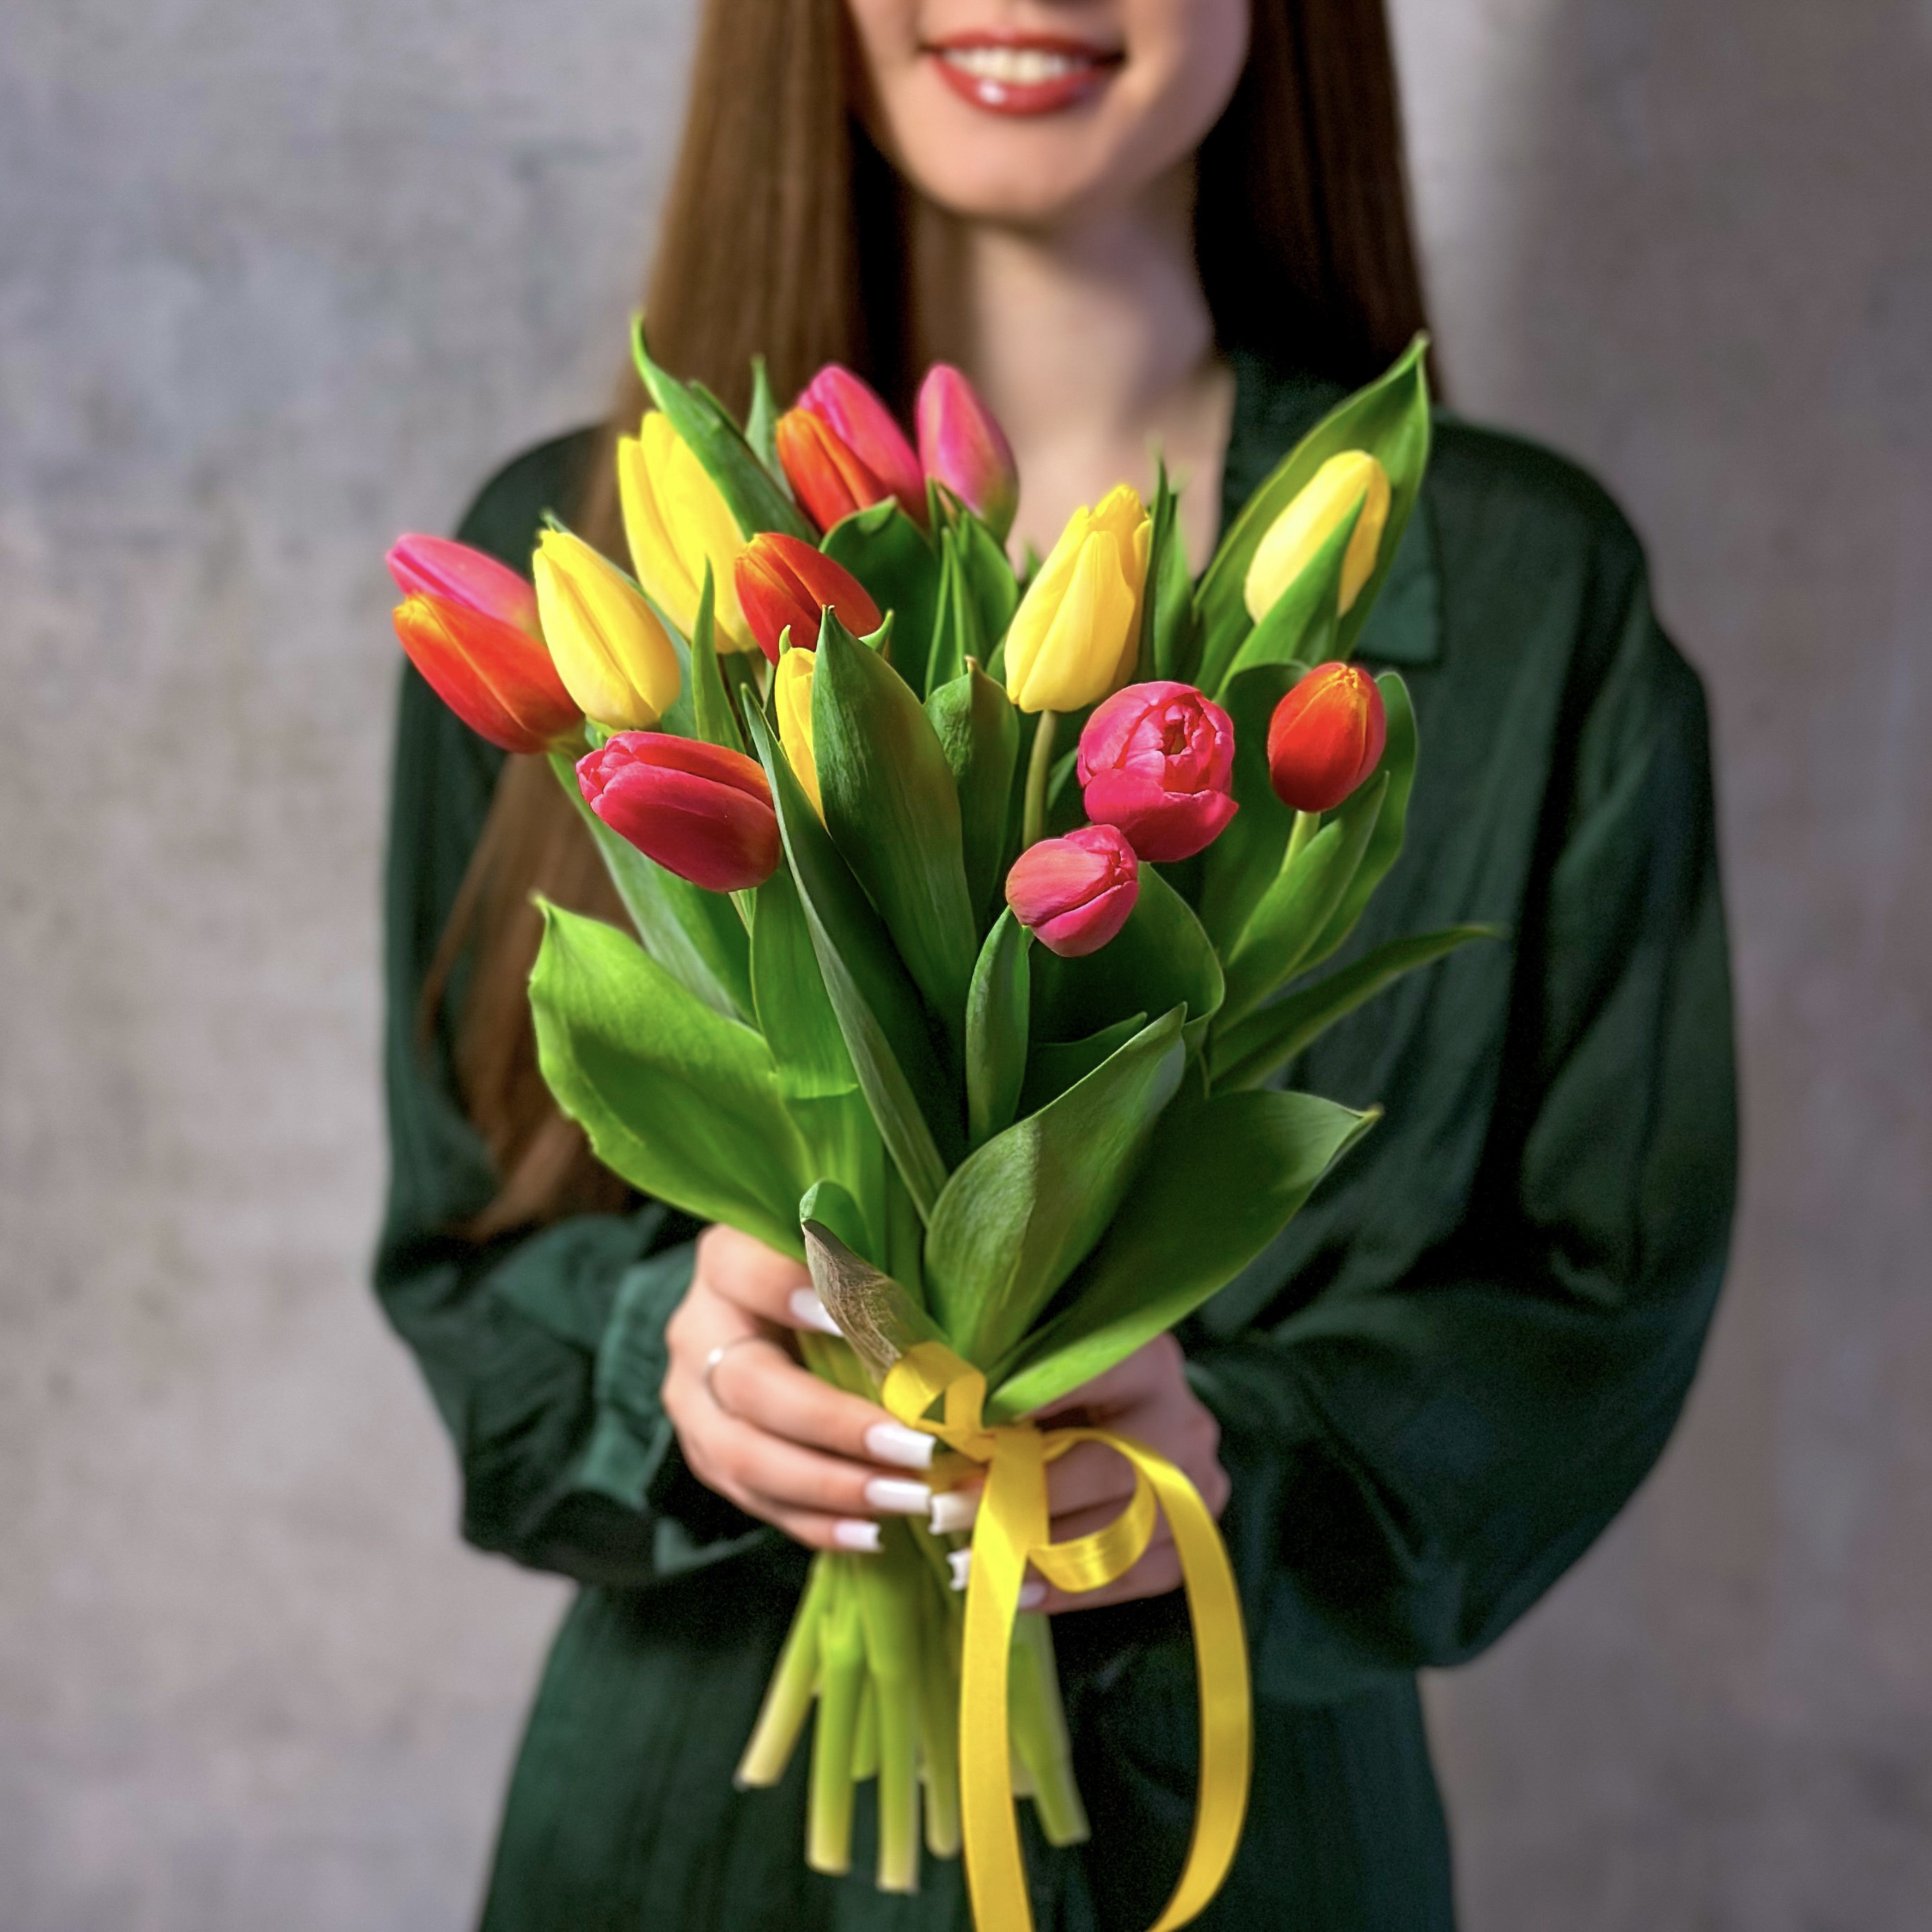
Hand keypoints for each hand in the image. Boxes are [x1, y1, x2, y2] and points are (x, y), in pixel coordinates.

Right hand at [662, 1225, 939, 1551]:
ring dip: (833, 1487)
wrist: (764, 1313)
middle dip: (836, 1425)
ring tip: (908, 1499)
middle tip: (916, 1448)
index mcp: (725, 1261)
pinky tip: (875, 1533)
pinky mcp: (706, 1455)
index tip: (846, 1318)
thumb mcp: (843, 1250)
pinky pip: (756, 1501)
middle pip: (750, 1385)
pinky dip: (818, 1522)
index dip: (789, 1293)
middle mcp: (697, 1332)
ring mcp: (693, 1401)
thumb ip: (874, 1275)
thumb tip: (943, 1341)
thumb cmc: (827, 1273)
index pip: (746, 1273)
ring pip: (745, 1455)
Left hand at [935, 1336, 1231, 1613]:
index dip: (1022, 1425)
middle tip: (951, 1516)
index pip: (1084, 1392)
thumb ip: (1002, 1389)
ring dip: (1043, 1558)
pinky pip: (1140, 1576)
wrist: (1123, 1405)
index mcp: (1146, 1360)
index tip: (957, 1458)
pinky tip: (1022, 1594)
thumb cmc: (1060, 1377)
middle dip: (1024, 1503)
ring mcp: (1198, 1480)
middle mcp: (1182, 1418)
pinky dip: (1078, 1590)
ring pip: (1127, 1535)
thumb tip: (944, 1426)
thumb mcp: (1036, 1364)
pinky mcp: (1197, 1531)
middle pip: (1109, 1473)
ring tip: (973, 1564)